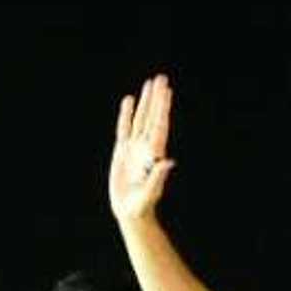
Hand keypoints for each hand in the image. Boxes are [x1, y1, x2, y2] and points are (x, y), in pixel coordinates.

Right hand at [109, 74, 175, 224]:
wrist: (131, 211)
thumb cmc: (142, 205)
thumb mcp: (150, 192)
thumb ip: (158, 177)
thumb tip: (168, 162)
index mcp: (154, 154)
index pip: (159, 125)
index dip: (163, 108)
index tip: (167, 91)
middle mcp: (146, 147)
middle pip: (152, 117)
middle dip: (156, 98)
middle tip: (161, 78)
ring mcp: (134, 148)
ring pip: (140, 119)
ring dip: (145, 102)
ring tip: (149, 84)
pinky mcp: (122, 151)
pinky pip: (124, 128)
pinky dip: (126, 114)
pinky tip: (129, 100)